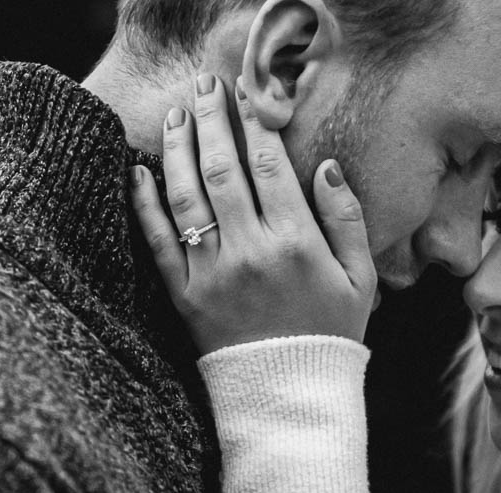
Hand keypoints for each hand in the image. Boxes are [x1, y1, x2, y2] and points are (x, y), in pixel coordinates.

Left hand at [130, 74, 376, 355]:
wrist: (291, 397)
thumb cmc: (332, 334)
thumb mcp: (361, 279)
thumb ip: (346, 219)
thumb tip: (327, 166)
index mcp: (296, 242)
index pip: (269, 165)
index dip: (256, 122)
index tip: (249, 94)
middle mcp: (250, 250)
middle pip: (222, 168)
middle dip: (212, 119)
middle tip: (206, 86)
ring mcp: (213, 273)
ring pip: (186, 195)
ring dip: (177, 148)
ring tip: (176, 115)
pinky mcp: (185, 296)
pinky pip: (158, 242)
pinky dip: (144, 204)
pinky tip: (139, 172)